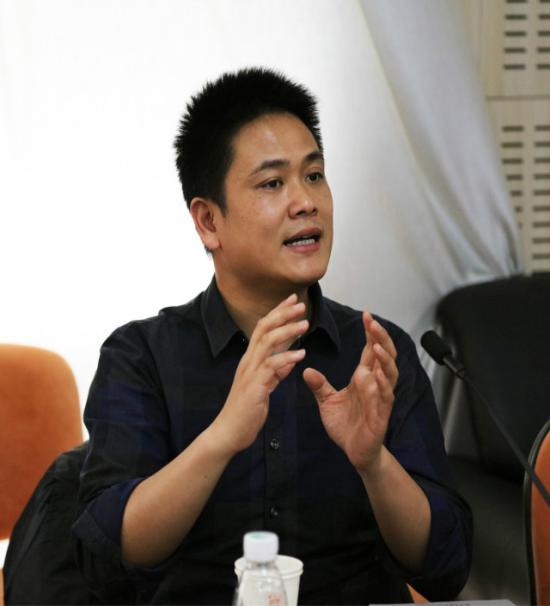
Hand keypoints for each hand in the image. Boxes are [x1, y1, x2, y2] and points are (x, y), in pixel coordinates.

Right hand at [211, 294, 307, 455]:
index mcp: (250, 360)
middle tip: (301, 304)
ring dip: (287, 331)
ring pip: (267, 343)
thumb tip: (289, 361)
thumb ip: (275, 373)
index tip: (293, 300)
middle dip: (282, 314)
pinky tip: (301, 355)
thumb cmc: (246, 410)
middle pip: (264, 329)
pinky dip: (286, 358)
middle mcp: (248, 361)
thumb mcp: (264, 387)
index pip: (263, 328)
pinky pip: (271, 367)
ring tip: (305, 324)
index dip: (277, 312)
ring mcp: (249, 373)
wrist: (229, 432)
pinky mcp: (254, 387)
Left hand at [303, 311, 397, 472]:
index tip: (366, 315)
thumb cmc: (346, 426)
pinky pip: (385, 396)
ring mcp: (380, 397)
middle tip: (372, 322)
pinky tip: (378, 374)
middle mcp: (375, 384)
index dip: (370, 333)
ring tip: (376, 345)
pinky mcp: (381, 414)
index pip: (370, 350)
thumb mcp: (327, 401)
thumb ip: (319, 385)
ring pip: (389, 373)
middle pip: (384, 355)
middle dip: (380, 338)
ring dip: (384, 358)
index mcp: (364, 378)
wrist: (355, 452)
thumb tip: (307, 369)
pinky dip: (383, 384)